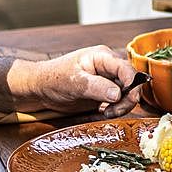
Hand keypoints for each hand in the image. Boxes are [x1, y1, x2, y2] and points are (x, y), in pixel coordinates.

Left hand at [15, 46, 140, 114]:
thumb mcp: (74, 82)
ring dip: (120, 108)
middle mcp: (108, 68)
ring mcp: (107, 82)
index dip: (131, 84)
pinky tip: (100, 114)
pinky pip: (116, 105)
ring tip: (105, 113)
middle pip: (131, 83)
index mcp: (103, 57)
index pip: (126, 68)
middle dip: (126, 99)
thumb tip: (118, 94)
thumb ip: (97, 87)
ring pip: (126, 96)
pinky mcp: (103, 95)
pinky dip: (112, 112)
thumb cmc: (52, 79)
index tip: (126, 98)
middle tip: (111, 111)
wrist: (39, 90)